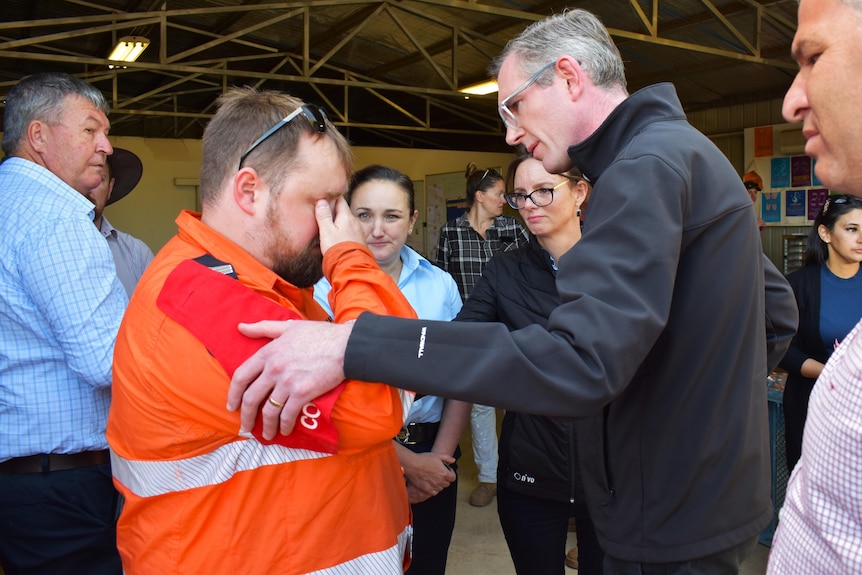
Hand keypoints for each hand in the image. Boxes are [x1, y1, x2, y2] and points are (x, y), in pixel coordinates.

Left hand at [227, 319, 351, 438]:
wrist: (346, 346)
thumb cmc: (320, 334)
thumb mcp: (289, 326)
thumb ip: (263, 328)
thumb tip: (240, 327)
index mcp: (268, 352)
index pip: (241, 376)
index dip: (233, 394)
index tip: (232, 405)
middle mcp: (274, 369)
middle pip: (251, 398)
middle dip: (245, 416)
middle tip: (245, 426)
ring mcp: (287, 383)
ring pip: (268, 411)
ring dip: (265, 426)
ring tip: (266, 434)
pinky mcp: (302, 394)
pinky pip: (287, 415)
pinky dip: (284, 426)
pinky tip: (284, 431)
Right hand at [316, 197, 365, 253]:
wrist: (351, 267)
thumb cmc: (338, 249)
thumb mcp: (326, 231)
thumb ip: (324, 216)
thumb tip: (322, 201)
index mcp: (347, 216)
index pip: (340, 200)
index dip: (331, 198)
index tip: (323, 198)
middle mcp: (354, 222)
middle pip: (342, 212)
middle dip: (332, 213)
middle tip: (320, 214)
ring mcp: (357, 232)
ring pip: (343, 224)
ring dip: (334, 225)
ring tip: (323, 230)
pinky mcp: (357, 242)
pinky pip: (346, 234)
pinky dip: (339, 235)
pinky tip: (330, 241)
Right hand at [400, 450, 455, 503]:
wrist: (412, 465)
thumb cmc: (424, 459)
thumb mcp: (437, 455)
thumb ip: (448, 458)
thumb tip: (453, 461)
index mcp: (444, 473)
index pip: (453, 478)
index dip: (451, 474)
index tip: (448, 471)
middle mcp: (440, 481)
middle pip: (447, 483)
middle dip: (446, 479)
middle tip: (440, 474)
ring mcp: (434, 486)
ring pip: (441, 488)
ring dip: (440, 484)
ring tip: (435, 478)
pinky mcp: (427, 490)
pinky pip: (434, 492)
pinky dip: (434, 489)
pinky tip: (431, 484)